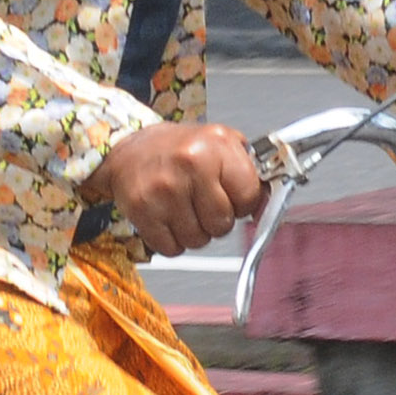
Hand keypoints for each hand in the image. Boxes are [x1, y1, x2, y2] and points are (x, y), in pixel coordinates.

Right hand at [79, 122, 262, 253]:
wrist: (127, 147)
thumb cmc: (177, 149)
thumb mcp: (219, 145)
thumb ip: (247, 172)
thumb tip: (268, 206)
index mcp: (216, 145)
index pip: (249, 197)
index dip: (242, 203)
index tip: (232, 197)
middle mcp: (191, 164)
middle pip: (223, 224)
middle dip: (216, 220)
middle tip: (202, 202)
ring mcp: (165, 189)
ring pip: (198, 241)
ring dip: (193, 231)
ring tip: (183, 207)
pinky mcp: (143, 210)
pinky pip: (172, 248)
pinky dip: (172, 240)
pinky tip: (167, 216)